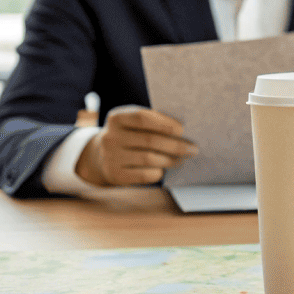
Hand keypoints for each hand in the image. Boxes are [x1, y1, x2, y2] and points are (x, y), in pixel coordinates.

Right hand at [75, 105, 195, 185]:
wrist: (100, 156)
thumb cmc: (128, 136)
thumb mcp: (132, 124)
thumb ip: (152, 122)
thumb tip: (183, 130)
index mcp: (116, 118)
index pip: (143, 118)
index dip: (165, 123)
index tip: (182, 130)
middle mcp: (110, 137)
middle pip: (150, 140)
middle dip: (176, 145)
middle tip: (192, 149)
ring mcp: (111, 157)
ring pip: (150, 158)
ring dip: (171, 160)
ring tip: (182, 159)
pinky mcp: (115, 175)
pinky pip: (144, 175)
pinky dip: (159, 172)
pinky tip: (164, 169)